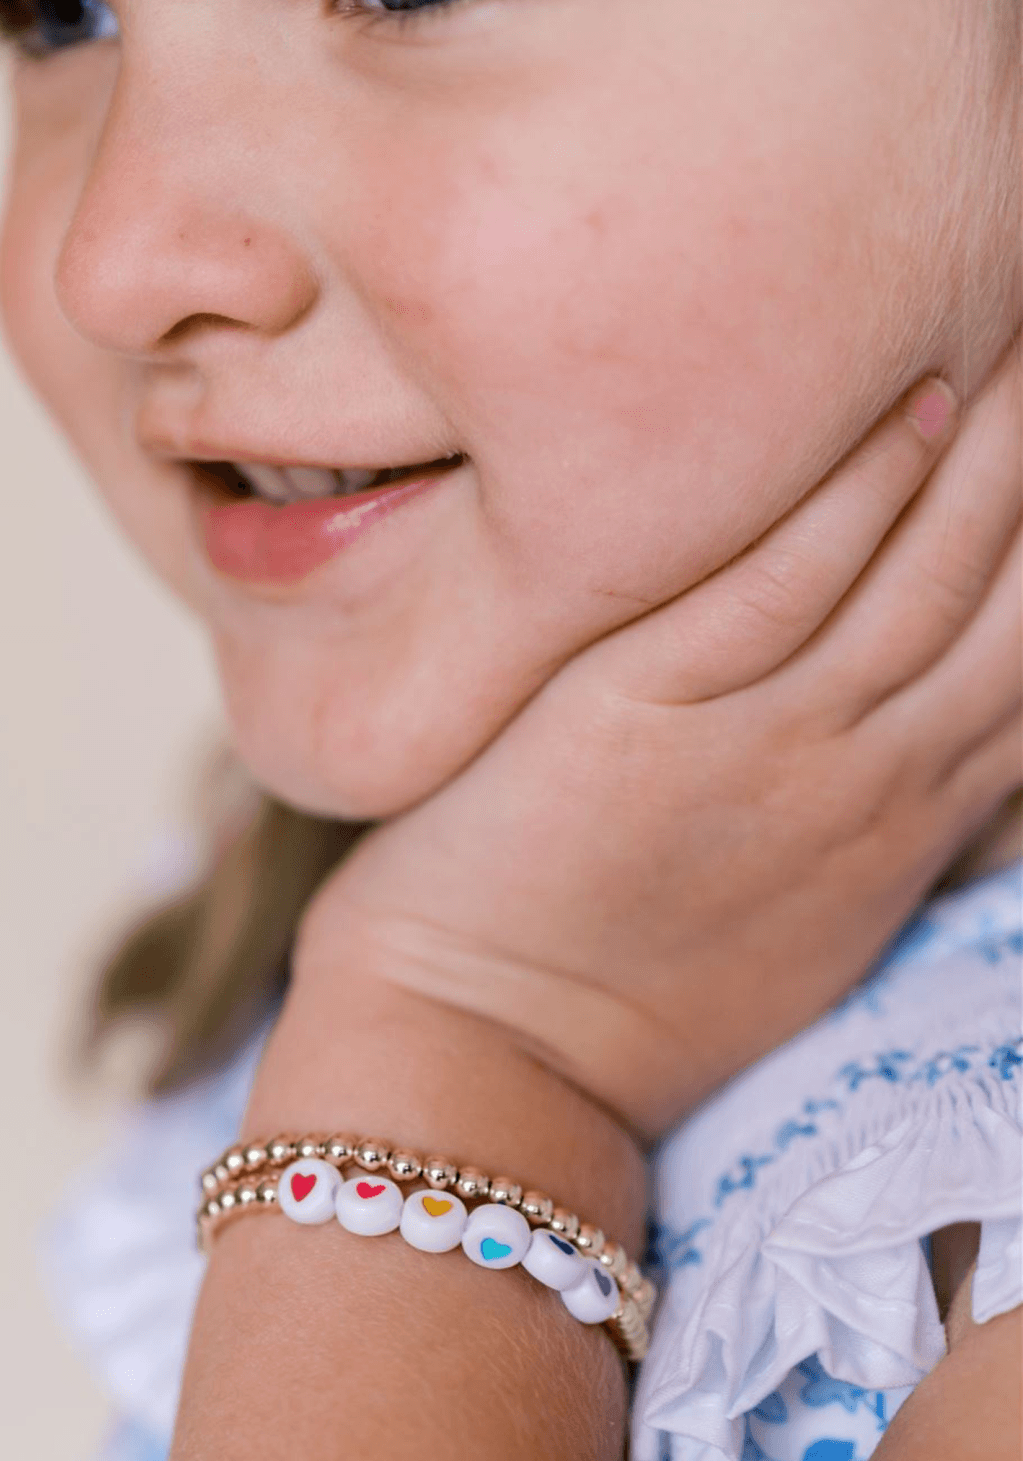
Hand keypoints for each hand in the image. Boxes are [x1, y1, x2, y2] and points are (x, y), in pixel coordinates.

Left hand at [297, 342, 1021, 1141]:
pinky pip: (780, 585)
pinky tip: (906, 399)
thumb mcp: (804, 906)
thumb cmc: (630, 987)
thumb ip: (873, 797)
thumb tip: (914, 701)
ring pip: (933, 570)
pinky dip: (852, 493)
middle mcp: (874, 770)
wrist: (491, 1061)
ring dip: (1001, 442)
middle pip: (1022, 585)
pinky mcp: (650, 715)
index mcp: (912, 814)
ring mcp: (771, 743)